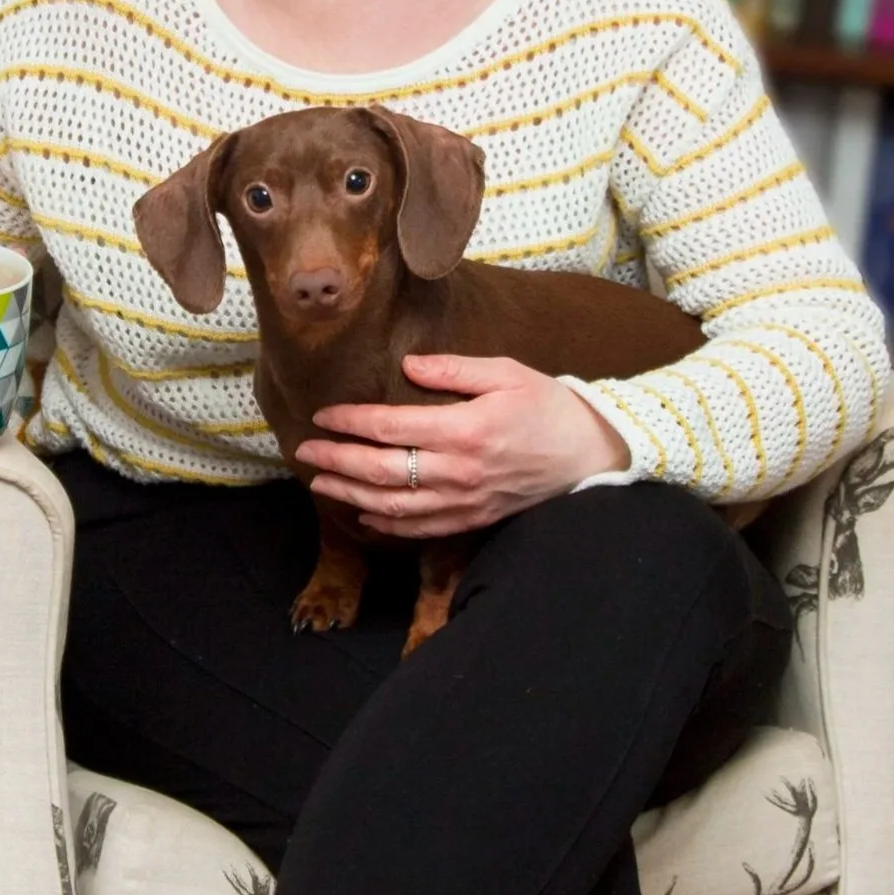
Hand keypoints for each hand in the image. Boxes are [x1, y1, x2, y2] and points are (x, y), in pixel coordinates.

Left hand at [295, 353, 631, 537]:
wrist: (590, 455)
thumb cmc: (548, 407)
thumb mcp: (506, 373)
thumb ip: (454, 369)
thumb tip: (408, 366)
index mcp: (466, 429)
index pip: (392, 428)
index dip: (351, 422)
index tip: (323, 415)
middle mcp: (460, 471)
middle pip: (382, 471)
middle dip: (336, 461)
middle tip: (303, 451)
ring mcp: (464, 501)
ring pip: (393, 506)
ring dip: (351, 494)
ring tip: (320, 482)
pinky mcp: (472, 519)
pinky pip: (419, 528)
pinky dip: (385, 524)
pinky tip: (362, 512)